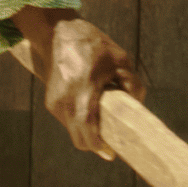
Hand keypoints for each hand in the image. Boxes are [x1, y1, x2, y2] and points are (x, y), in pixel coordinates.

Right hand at [10, 10, 144, 158]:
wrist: (59, 33)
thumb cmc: (92, 44)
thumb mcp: (120, 59)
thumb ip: (133, 84)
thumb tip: (137, 106)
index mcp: (82, 88)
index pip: (86, 127)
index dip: (98, 145)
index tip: (111, 153)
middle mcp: (64, 99)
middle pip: (78, 137)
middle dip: (95, 144)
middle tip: (112, 142)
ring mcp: (54, 102)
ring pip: (73, 130)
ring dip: (87, 132)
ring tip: (103, 119)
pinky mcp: (50, 101)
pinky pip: (67, 121)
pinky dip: (80, 122)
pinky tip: (91, 110)